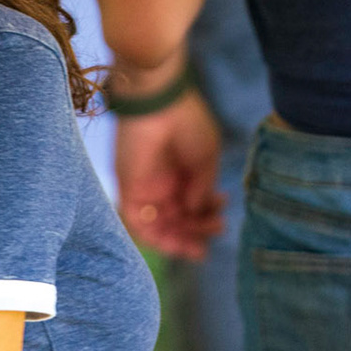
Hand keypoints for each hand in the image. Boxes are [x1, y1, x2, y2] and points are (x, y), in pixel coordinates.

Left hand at [115, 88, 225, 259]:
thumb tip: (198, 209)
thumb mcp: (206, 157)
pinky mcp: (128, 190)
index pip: (193, 205)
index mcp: (183, 173)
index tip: (222, 220)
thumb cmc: (188, 123)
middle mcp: (164, 184)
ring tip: (197, 247)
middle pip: (178, 219)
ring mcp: (146, 188)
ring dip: (178, 240)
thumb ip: (203, 187)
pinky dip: (154, 237)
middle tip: (215, 233)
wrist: (159, 103)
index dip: (207, 217)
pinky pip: (138, 222)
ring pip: (160, 225)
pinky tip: (175, 241)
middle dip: (196, 231)